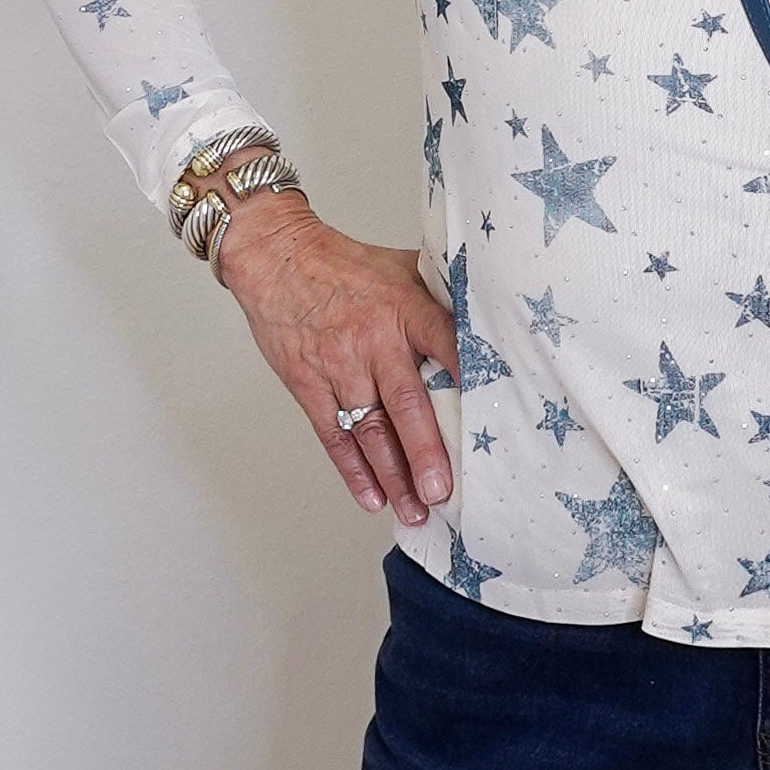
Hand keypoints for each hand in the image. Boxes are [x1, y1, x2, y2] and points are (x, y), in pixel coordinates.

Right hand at [211, 197, 460, 528]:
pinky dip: (353, 470)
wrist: (277, 258)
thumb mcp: (402, 267)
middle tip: (442, 492)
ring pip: (371, 430)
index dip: (468, 375)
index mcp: (406, 308)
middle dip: (425, 452)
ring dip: (393, 475)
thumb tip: (490, 319)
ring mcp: (339, 366)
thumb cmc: (347, 266)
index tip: (492, 411)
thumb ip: (440, 295)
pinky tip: (372, 497)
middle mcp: (374, 340)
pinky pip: (334, 435)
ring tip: (414, 510)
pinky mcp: (309, 384)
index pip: (445, 343)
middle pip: (405, 403)